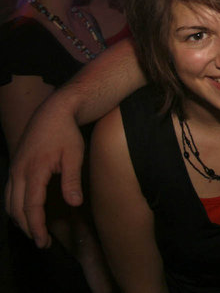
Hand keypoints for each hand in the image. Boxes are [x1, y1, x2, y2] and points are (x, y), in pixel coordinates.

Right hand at [5, 96, 84, 247]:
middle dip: (28, 228)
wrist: (52, 112)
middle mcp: (18, 173)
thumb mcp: (74, 155)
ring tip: (34, 232)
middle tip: (42, 243)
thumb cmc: (66, 133)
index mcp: (33, 171)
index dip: (36, 226)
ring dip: (19, 220)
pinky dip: (15, 207)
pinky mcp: (15, 166)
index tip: (43, 241)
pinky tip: (25, 213)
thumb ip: (72, 180)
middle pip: (16, 209)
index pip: (31, 207)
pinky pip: (9, 193)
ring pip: (9, 202)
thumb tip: (74, 203)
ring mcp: (14, 169)